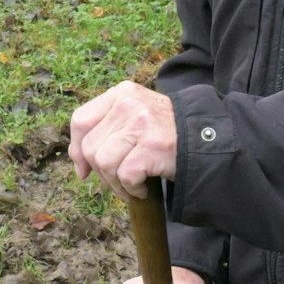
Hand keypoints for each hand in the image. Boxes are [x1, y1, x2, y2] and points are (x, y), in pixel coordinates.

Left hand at [68, 80, 176, 200]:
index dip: (77, 149)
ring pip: (104, 163)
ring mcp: (142, 123)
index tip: (84, 170)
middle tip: (119, 180)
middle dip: (101, 172)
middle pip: (90, 146)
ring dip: (116, 184)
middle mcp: (129, 103)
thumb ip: (106, 130)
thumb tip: (79, 165)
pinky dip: (132, 190)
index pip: (81, 120)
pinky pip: (126, 175)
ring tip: (132, 186)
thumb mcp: (135, 117)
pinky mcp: (154, 145)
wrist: (207, 139)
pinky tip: (143, 189)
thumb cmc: (165, 134)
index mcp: (121, 93)